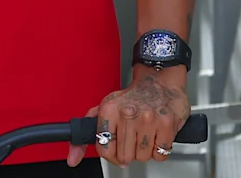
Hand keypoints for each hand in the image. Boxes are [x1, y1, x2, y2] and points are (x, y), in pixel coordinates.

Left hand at [67, 71, 190, 167]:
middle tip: (133, 138)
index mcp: (109, 109)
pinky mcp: (167, 125)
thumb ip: (86, 131)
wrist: (159, 81)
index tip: (115, 149)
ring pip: (142, 157)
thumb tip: (72, 158)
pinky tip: (156, 135)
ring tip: (145, 134)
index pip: (103, 148)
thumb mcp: (105, 108)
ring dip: (145, 151)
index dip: (110, 154)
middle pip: (124, 156)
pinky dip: (159, 150)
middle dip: (129, 152)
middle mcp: (127, 114)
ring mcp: (148, 120)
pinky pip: (160, 155)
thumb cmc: (132, 98)